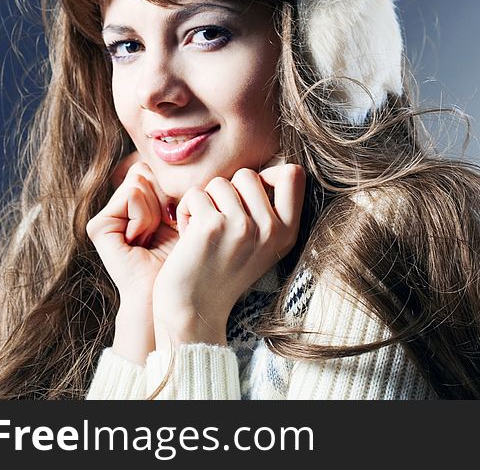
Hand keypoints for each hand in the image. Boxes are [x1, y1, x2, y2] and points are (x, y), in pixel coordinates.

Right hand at [87, 152, 179, 362]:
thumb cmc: (189, 259)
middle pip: (147, 175)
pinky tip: (144, 239)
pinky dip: (146, 216)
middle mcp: (120, 209)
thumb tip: (161, 156)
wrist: (175, 296)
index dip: (174, 194)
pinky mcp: (100, 227)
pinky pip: (132, 196)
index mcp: (139, 205)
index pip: (154, 173)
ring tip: (155, 237)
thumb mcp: (186, 215)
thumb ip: (174, 187)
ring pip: (141, 183)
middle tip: (166, 231)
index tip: (177, 223)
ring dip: (158, 211)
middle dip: (166, 201)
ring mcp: (108, 218)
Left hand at [151, 162, 305, 347]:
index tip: (249, 198)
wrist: (194, 310)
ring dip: (205, 203)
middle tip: (220, 223)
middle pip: (248, 174)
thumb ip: (268, 208)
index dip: (268, 175)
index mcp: (288, 232)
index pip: (293, 174)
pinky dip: (186, 211)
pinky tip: (189, 237)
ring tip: (204, 232)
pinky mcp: (212, 226)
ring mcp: (243, 227)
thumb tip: (264, 170)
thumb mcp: (261, 243)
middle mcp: (270, 229)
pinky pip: (195, 194)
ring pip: (219, 183)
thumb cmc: (221, 270)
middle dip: (227, 192)